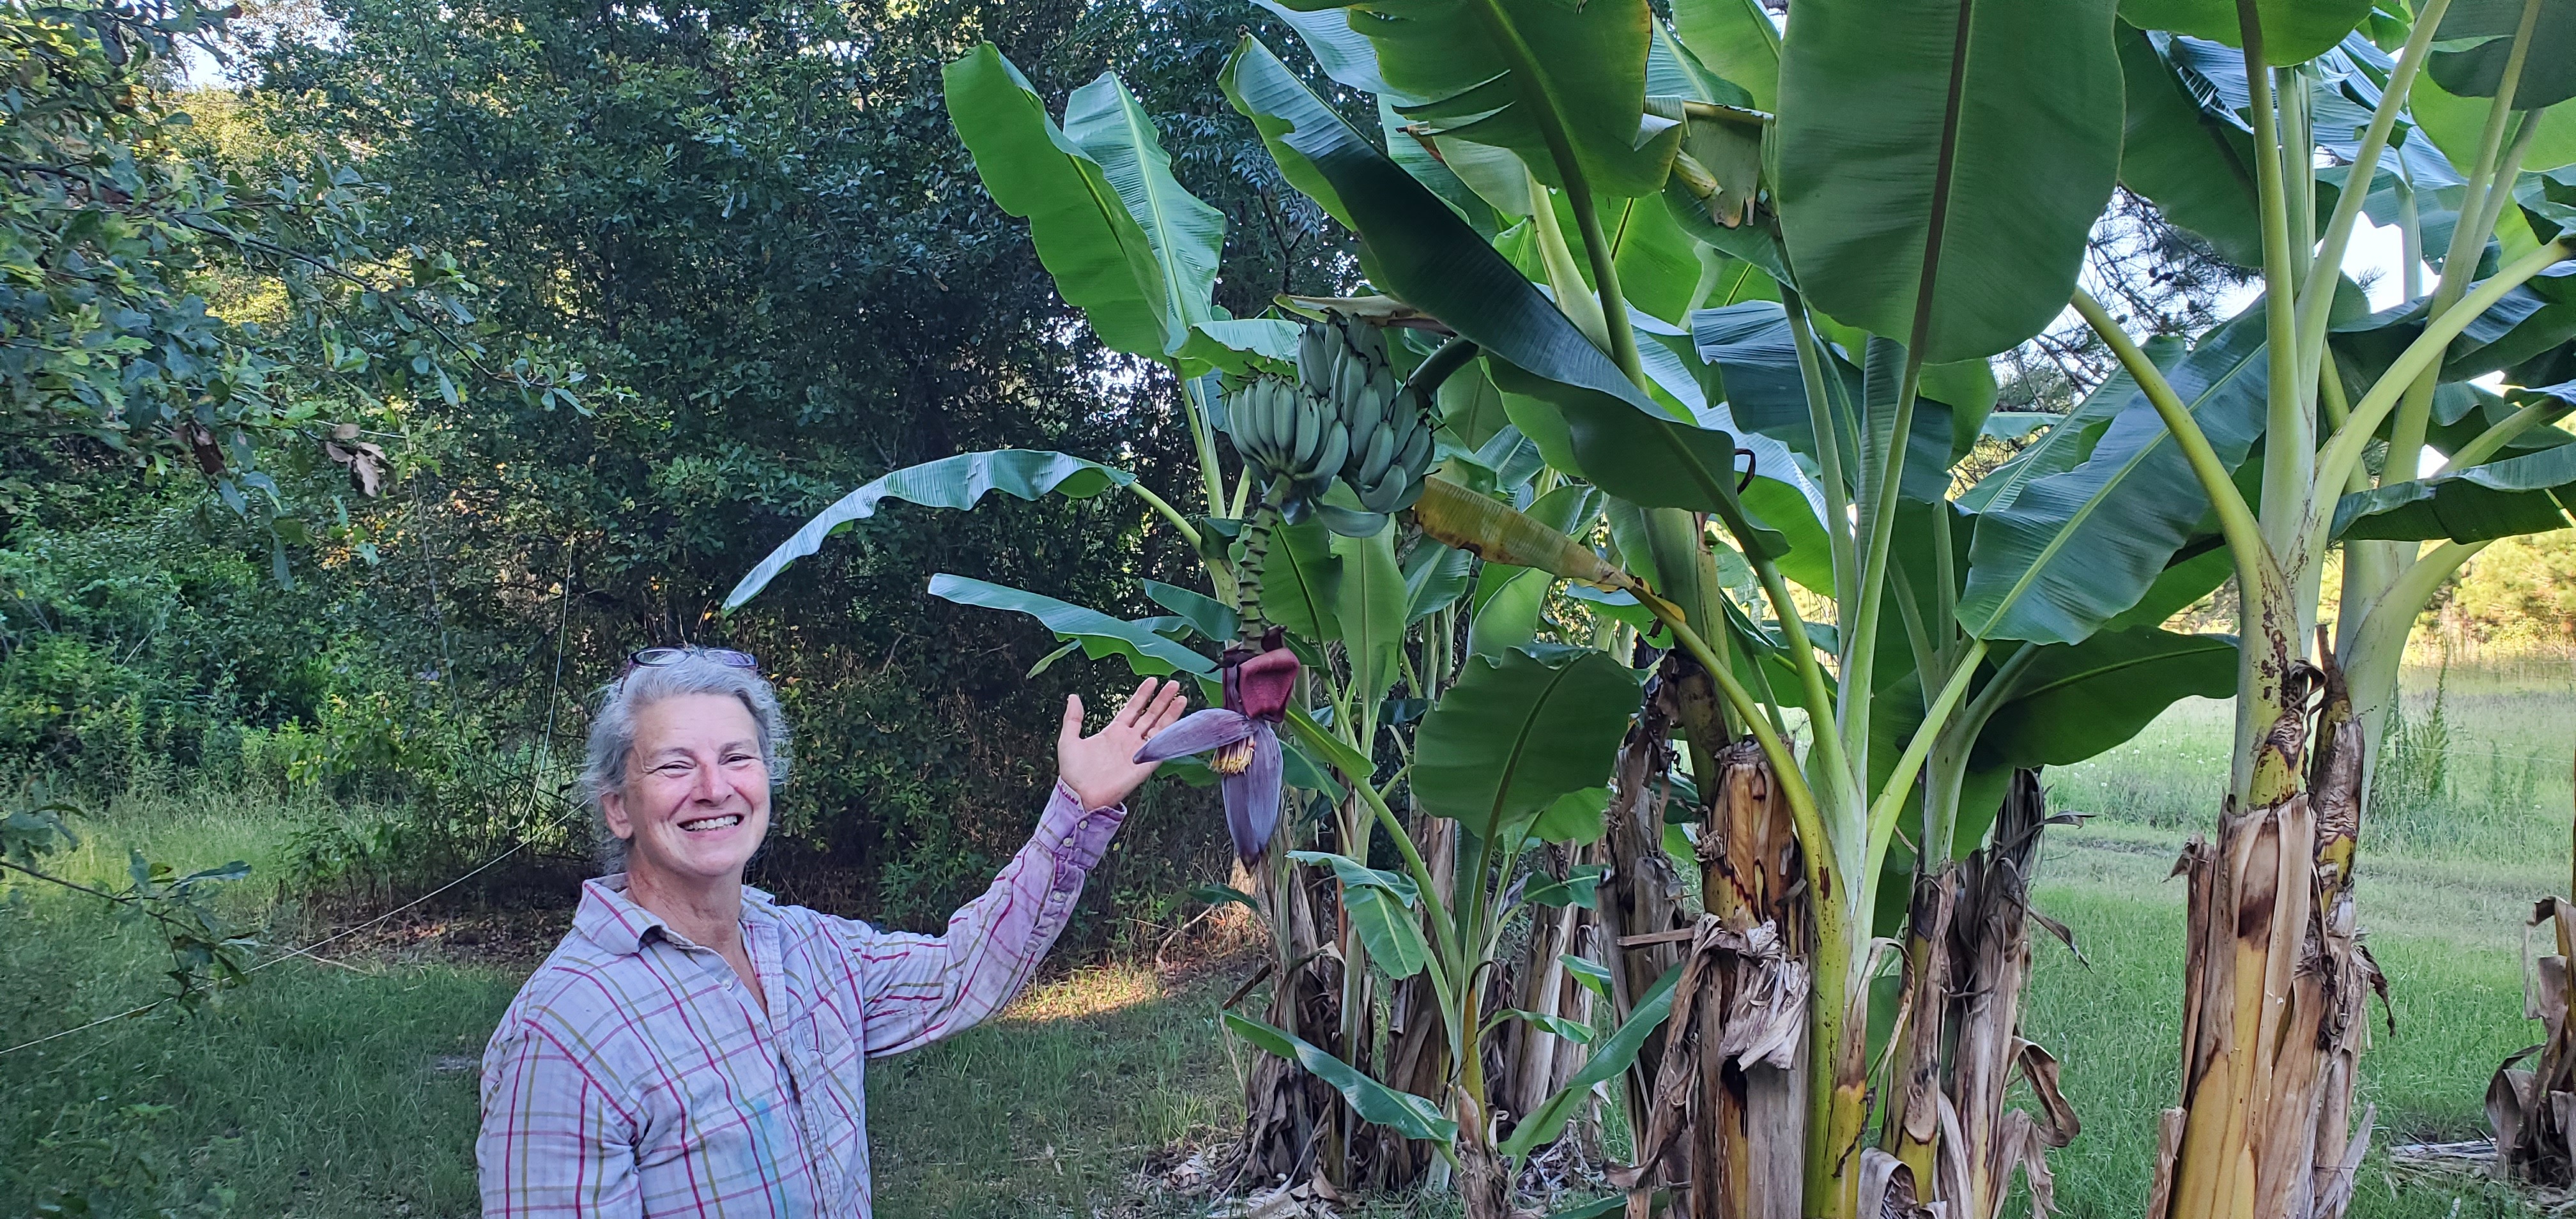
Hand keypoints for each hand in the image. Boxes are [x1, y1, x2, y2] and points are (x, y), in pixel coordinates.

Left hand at [1057, 678, 1190, 811]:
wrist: (1080, 795)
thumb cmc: (1073, 772)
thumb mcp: (1069, 739)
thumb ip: (1073, 718)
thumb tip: (1073, 697)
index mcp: (1113, 732)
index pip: (1133, 709)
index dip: (1143, 695)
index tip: (1152, 681)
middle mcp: (1129, 739)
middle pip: (1150, 715)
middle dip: (1162, 700)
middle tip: (1174, 684)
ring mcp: (1138, 751)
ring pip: (1159, 728)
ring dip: (1171, 713)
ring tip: (1182, 697)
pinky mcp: (1145, 764)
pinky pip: (1160, 747)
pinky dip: (1170, 735)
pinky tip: (1179, 723)